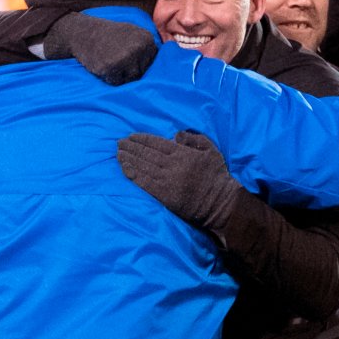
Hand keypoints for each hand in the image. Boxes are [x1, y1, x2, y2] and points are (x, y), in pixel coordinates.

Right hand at [44, 12, 157, 84]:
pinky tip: (103, 65)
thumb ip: (146, 46)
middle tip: (115, 57)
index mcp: (147, 39)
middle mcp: (139, 48)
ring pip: (132, 79)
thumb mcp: (132, 33)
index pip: (151, 62)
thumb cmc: (109, 35)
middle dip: (130, 69)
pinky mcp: (111, 67)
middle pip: (143, 72)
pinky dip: (110, 78)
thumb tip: (165, 66)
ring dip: (121, 75)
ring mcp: (125, 58)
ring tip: (110, 60)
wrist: (83, 32)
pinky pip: (117, 82)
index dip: (138, 62)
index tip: (125, 54)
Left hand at [117, 131, 240, 226]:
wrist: (220, 203)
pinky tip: (124, 169)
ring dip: (129, 160)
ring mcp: (168, 181)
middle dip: (131, 147)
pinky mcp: (164, 196)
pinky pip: (145, 183)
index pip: (158, 143)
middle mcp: (173, 166)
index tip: (131, 136)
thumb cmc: (217, 175)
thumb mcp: (211, 150)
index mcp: (184, 154)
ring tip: (118, 154)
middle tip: (119, 143)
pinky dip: (133, 175)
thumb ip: (194, 139)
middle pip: (147, 154)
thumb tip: (175, 134)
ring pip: (144, 167)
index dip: (142, 139)